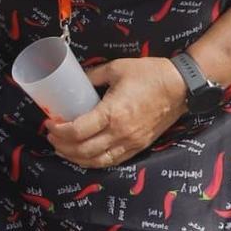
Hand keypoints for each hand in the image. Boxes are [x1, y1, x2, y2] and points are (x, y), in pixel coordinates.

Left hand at [44, 56, 188, 168]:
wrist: (182, 86)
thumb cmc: (149, 74)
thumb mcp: (116, 68)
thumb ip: (92, 75)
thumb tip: (75, 79)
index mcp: (112, 113)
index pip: (78, 131)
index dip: (58, 131)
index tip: (49, 124)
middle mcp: (120, 133)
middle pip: (83, 150)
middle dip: (62, 146)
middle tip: (52, 137)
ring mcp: (131, 143)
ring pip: (97, 161)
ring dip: (76, 158)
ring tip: (63, 149)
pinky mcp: (139, 147)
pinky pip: (113, 162)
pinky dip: (95, 162)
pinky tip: (85, 157)